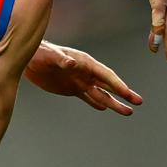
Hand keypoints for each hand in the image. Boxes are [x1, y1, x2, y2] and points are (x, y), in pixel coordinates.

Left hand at [24, 40, 142, 115]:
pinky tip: (104, 108)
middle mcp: (86, 73)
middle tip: (139, 102)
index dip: (117, 84)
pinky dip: (95, 103)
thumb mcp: (50, 56)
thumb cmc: (39, 53)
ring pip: (100, 94)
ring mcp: (79, 81)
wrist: (28, 60)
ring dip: (113, 103)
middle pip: (108, 85)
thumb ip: (61, 60)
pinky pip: (87, 97)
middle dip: (123, 94)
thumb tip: (71, 64)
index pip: (105, 75)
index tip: (128, 94)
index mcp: (85, 62)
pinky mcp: (71, 89)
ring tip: (128, 112)